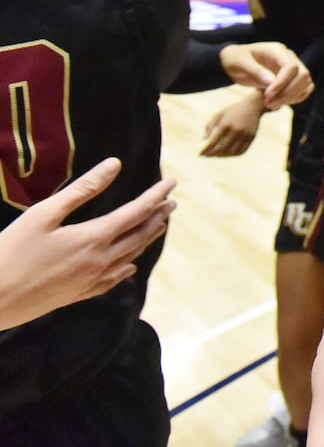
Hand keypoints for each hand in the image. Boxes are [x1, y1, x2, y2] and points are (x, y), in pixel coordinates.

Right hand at [0, 158, 175, 329]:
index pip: (137, 212)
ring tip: (159, 226)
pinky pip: (113, 280)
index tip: (172, 183)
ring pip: (130, 257)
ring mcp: (90, 281)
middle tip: (171, 202)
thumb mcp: (43, 214)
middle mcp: (100, 261)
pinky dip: (127, 267)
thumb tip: (115, 164)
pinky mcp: (78, 295)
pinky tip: (130, 265)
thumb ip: (83, 190)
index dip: (156, 195)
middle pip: (139, 235)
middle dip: (158, 216)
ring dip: (147, 239)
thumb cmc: (10, 252)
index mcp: (93, 238)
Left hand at [200, 91, 264, 156]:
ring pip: (232, 152)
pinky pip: (241, 151)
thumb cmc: (232, 111)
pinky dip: (233, 155)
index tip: (200, 154)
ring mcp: (245, 135)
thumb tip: (203, 140)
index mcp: (226, 125)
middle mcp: (236, 131)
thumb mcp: (219, 114)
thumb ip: (209, 126)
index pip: (213, 142)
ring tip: (217, 155)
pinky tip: (228, 153)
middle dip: (213, 154)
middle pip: (222, 149)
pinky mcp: (251, 138)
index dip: (206, 150)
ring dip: (223, 156)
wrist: (252, 106)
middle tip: (207, 155)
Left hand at [219, 42, 312, 107]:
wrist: (235, 61)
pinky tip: (280, 102)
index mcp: (277, 50)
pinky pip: (305, 88)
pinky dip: (296, 98)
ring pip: (306, 82)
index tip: (267, 95)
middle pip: (303, 75)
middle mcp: (289, 57)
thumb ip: (255, 71)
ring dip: (292, 97)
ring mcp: (293, 67)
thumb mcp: (239, 63)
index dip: (282, 83)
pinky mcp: (293, 78)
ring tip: (271, 104)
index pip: (291, 66)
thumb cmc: (235, 59)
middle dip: (288, 92)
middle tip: (269, 103)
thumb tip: (271, 82)